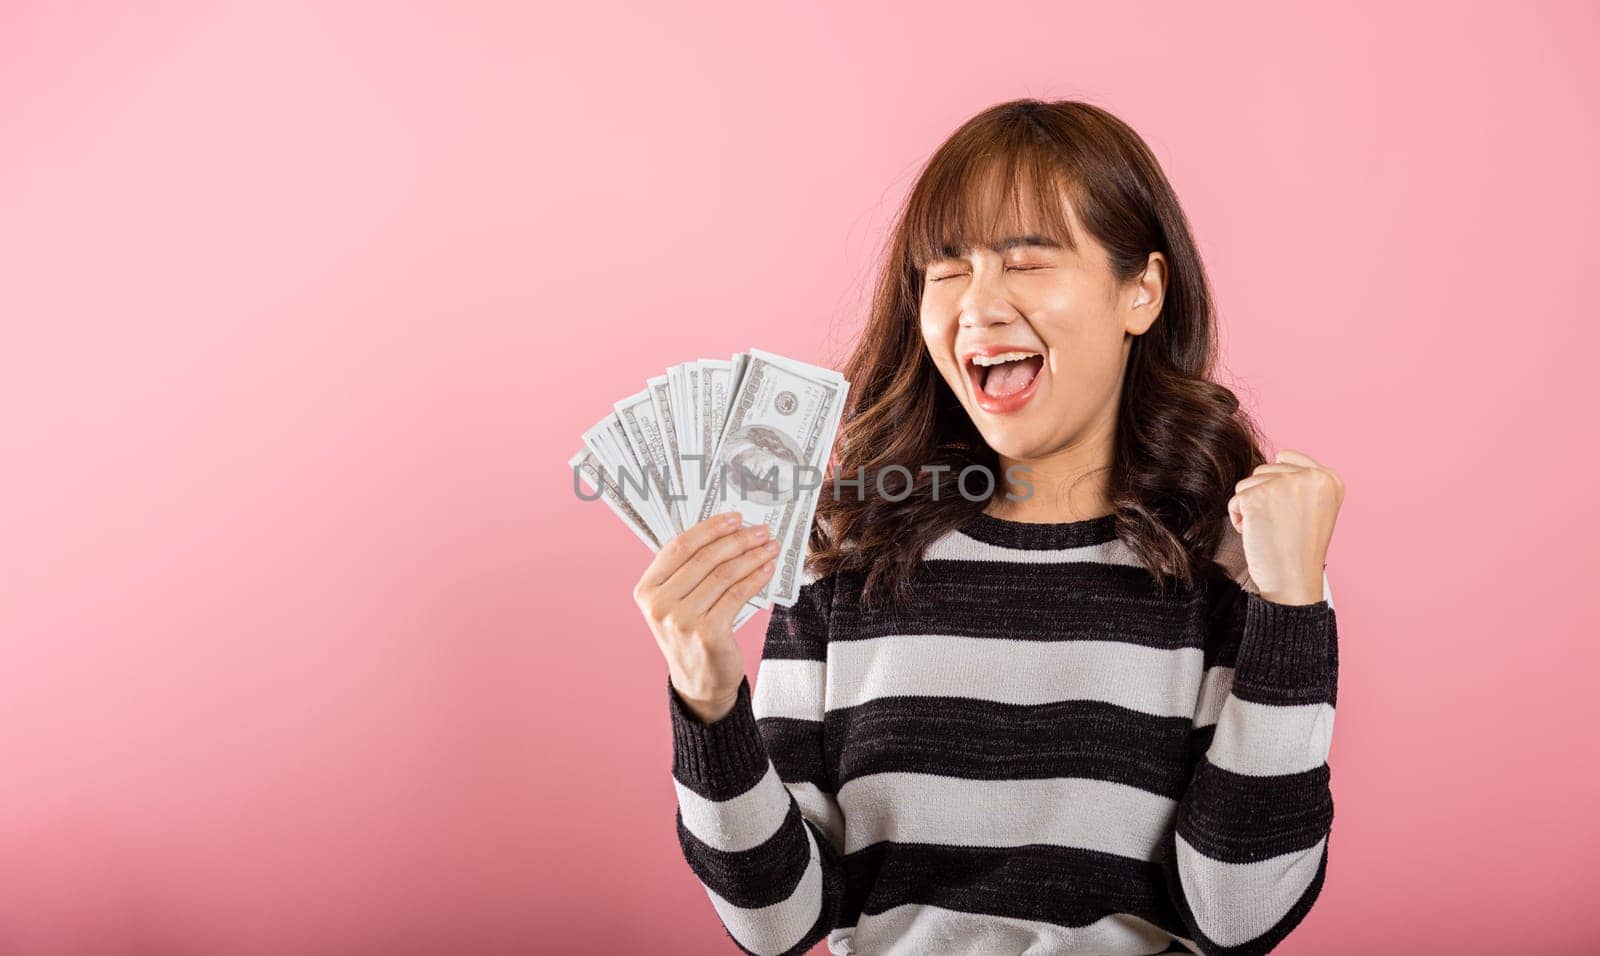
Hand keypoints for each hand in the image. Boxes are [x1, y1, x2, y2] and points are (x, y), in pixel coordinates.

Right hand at [634, 510, 779, 721]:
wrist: (699, 682)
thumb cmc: (691, 634)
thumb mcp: (677, 602)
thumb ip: (689, 571)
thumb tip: (726, 532)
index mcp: (646, 590)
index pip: (679, 547)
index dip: (709, 528)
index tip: (735, 517)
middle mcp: (659, 605)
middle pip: (704, 558)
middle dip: (737, 539)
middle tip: (760, 530)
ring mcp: (681, 621)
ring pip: (723, 575)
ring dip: (751, 557)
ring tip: (769, 547)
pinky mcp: (706, 635)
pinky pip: (736, 595)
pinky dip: (755, 579)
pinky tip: (767, 570)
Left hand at [1227, 449, 1344, 604]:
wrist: (1293, 581)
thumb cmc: (1300, 549)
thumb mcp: (1316, 507)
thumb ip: (1302, 480)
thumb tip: (1278, 456)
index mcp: (1330, 478)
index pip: (1285, 458)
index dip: (1278, 486)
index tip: (1291, 514)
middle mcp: (1311, 476)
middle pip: (1263, 470)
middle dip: (1264, 498)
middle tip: (1282, 526)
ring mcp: (1284, 485)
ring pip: (1246, 483)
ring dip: (1251, 508)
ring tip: (1271, 530)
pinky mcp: (1258, 497)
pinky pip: (1235, 500)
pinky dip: (1240, 519)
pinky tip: (1258, 535)